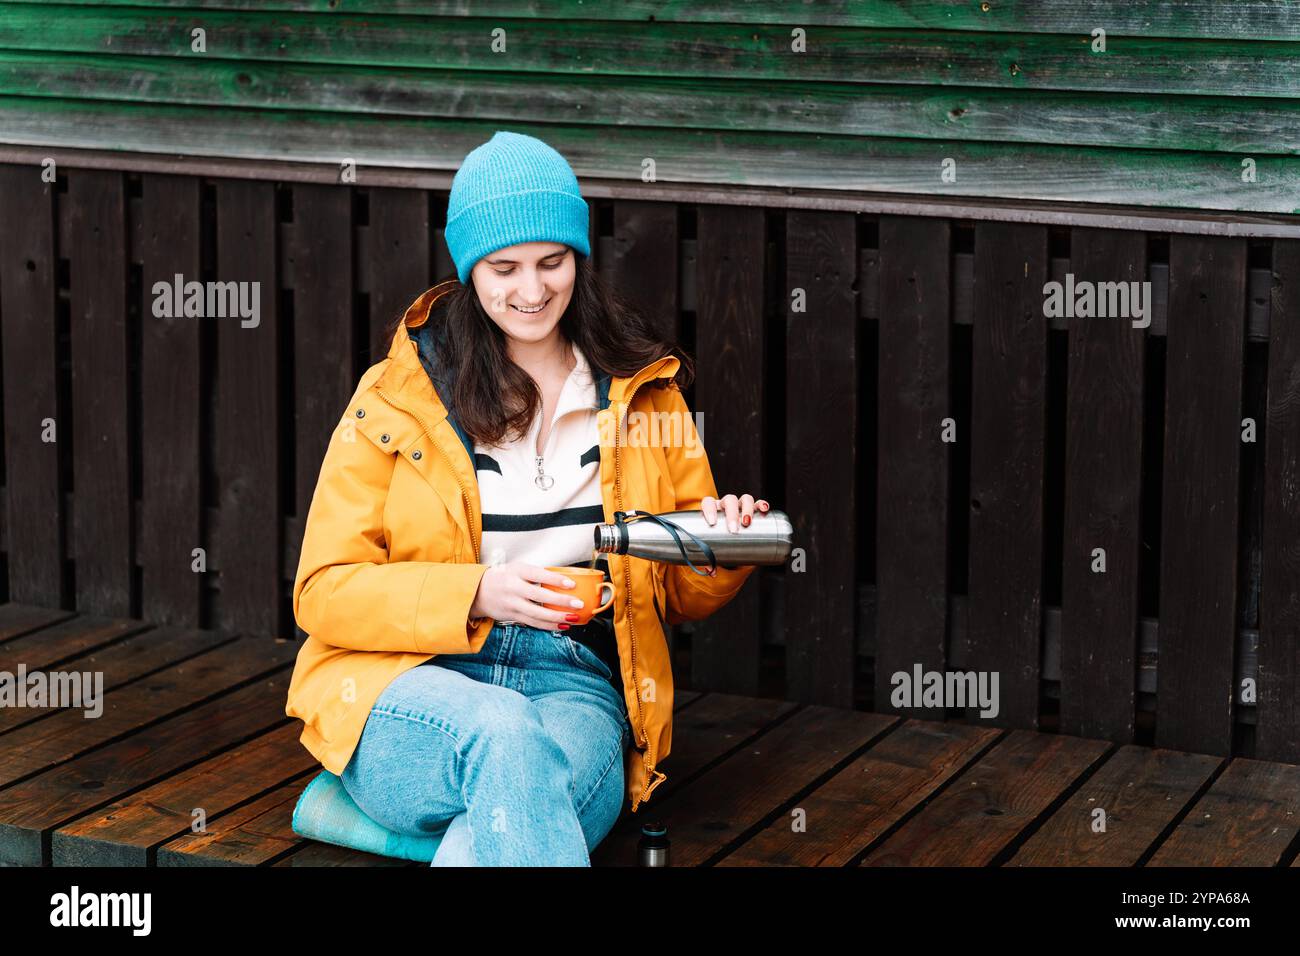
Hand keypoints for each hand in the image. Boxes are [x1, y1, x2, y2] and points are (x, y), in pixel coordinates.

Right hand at [469, 562, 585, 630]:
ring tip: (573, 618)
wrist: (478, 591)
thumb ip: (536, 573)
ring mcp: (512, 604)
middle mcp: (513, 587)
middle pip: (540, 595)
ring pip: (537, 613)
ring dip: (557, 618)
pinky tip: (561, 626)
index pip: (538, 574)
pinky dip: (549, 626)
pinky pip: (533, 622)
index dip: (555, 580)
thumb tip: (563, 579)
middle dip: (561, 601)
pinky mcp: (513, 616)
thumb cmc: (503, 577)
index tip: (571, 584)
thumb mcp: (517, 568)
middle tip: (578, 604)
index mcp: (516, 571)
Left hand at [700, 494, 769, 575]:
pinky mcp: (754, 509)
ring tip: (748, 522)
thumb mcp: (713, 548)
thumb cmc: (719, 540)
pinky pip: (759, 504)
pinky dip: (762, 504)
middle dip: (732, 514)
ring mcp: (741, 505)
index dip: (709, 509)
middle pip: (729, 501)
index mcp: (713, 510)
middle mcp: (726, 505)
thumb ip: (710, 559)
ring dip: (747, 508)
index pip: (709, 503)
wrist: (731, 539)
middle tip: (734, 530)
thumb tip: (712, 572)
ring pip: (745, 499)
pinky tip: (765, 509)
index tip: (711, 522)